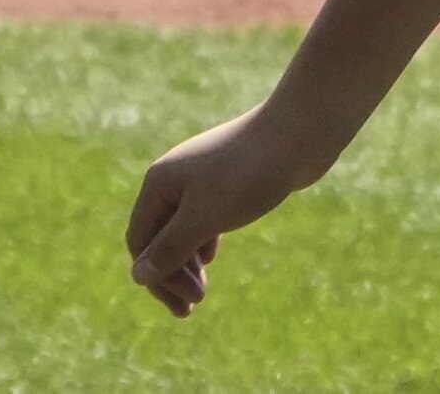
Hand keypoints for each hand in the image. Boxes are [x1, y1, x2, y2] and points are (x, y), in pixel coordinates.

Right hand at [124, 105, 327, 316]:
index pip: (141, 240)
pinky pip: (205, 217)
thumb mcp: (205, 216)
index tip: (184, 303)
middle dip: (173, 274)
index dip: (157, 275)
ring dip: (188, 262)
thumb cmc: (250, 173)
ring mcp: (202, 178)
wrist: (301, 132)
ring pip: (183, 228)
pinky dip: (204, 240)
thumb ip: (171, 248)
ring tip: (202, 293)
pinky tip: (210, 258)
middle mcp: (175, 178)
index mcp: (160, 183)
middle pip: (160, 237)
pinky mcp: (228, 180)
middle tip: (191, 307)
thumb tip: (138, 276)